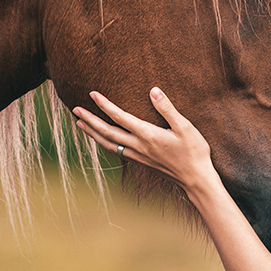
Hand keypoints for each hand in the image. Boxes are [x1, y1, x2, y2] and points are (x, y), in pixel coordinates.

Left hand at [72, 88, 218, 194]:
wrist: (195, 180)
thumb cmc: (194, 152)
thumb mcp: (185, 127)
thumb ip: (168, 109)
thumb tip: (153, 90)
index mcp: (147, 135)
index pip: (120, 117)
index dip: (104, 105)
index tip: (92, 94)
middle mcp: (138, 146)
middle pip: (107, 132)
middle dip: (90, 120)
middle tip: (75, 109)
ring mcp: (137, 156)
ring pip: (108, 144)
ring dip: (92, 133)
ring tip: (80, 124)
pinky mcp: (140, 162)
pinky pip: (115, 151)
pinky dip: (103, 143)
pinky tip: (101, 140)